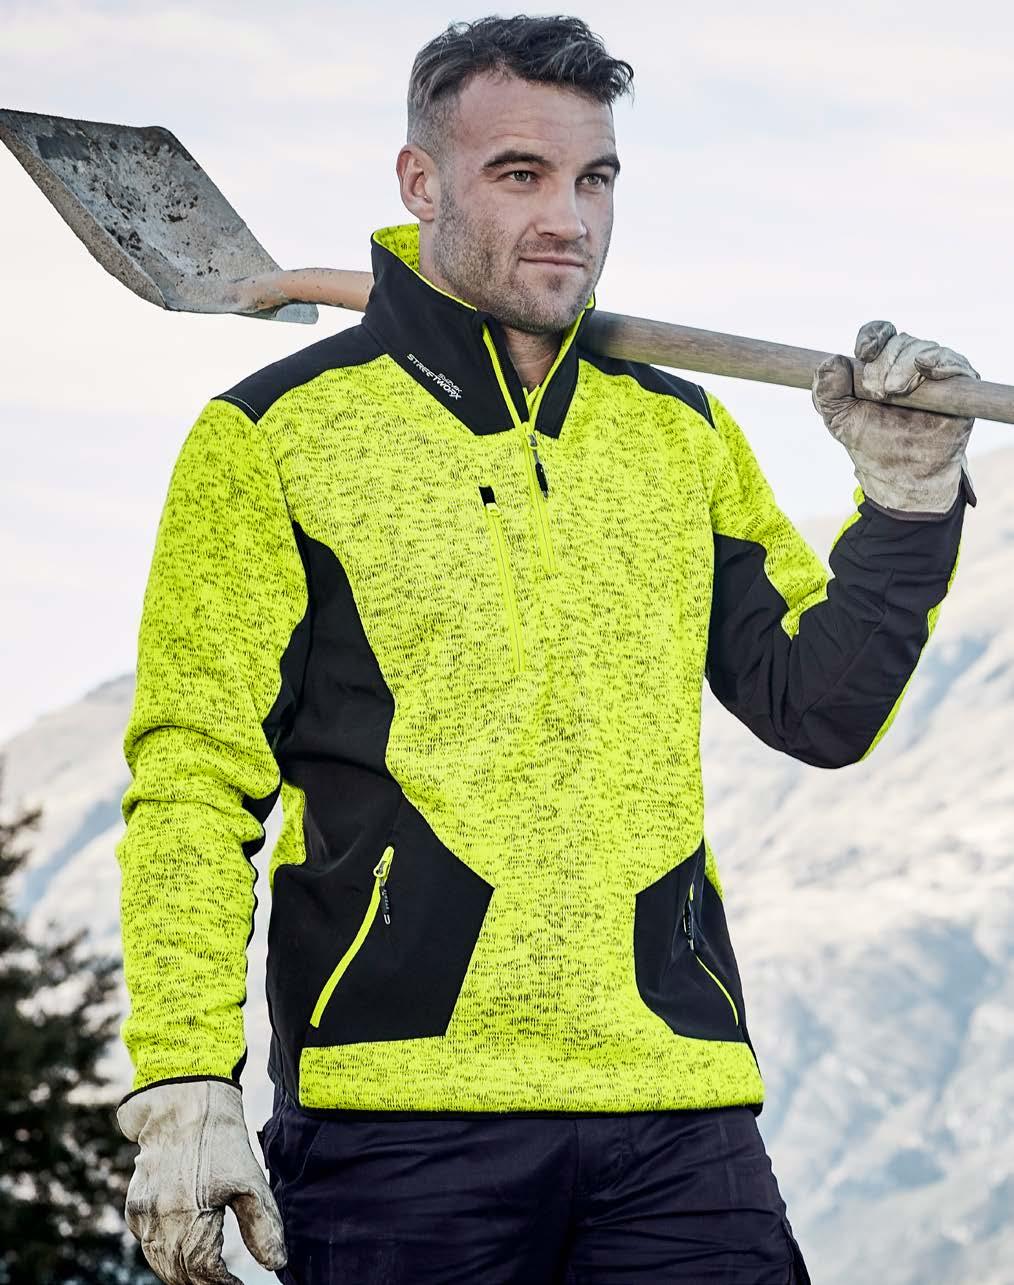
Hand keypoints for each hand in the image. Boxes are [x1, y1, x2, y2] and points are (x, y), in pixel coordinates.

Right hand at [116, 1079, 286, 1284]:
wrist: (184, 1103)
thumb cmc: (221, 1139)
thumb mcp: (251, 1180)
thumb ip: (262, 1226)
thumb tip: (275, 1263)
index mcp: (185, 1216)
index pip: (203, 1272)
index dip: (223, 1284)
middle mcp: (157, 1220)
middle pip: (178, 1273)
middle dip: (201, 1283)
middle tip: (226, 1282)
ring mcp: (141, 1214)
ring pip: (159, 1262)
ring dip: (182, 1273)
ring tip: (209, 1274)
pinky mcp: (135, 1205)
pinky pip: (148, 1244)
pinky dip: (166, 1255)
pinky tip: (186, 1250)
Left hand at [811, 320, 978, 516]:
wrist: (899, 475)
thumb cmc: (869, 444)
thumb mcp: (838, 418)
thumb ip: (826, 391)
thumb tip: (831, 360)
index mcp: (881, 364)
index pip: (879, 334)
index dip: (872, 336)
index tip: (863, 352)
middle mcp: (909, 363)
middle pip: (900, 341)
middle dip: (885, 362)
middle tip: (878, 392)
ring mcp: (935, 373)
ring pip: (924, 349)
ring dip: (906, 366)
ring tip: (894, 392)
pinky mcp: (959, 386)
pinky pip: (955, 363)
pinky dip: (941, 362)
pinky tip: (927, 369)